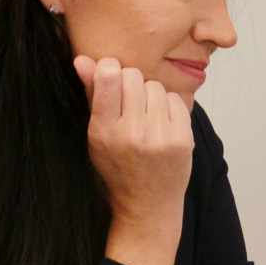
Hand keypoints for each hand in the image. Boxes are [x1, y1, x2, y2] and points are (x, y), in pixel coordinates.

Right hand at [74, 56, 192, 264]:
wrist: (148, 205)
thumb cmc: (118, 168)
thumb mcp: (96, 136)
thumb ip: (91, 95)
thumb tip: (81, 59)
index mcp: (104, 132)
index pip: (109, 76)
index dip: (109, 68)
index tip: (110, 75)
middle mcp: (132, 134)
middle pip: (133, 76)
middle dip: (129, 83)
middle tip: (128, 104)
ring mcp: (160, 137)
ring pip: (155, 86)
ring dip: (149, 95)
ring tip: (144, 117)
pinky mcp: (183, 139)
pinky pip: (175, 99)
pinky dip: (168, 106)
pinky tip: (160, 124)